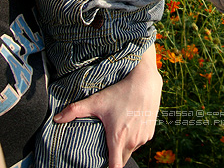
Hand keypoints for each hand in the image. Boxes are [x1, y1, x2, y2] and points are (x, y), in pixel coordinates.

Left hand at [53, 45, 161, 167]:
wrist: (145, 81)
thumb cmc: (121, 91)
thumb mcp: (98, 100)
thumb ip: (75, 110)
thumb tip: (56, 118)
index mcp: (118, 138)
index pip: (115, 167)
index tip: (101, 163)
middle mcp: (132, 141)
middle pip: (122, 159)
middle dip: (115, 156)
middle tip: (107, 144)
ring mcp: (143, 137)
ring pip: (132, 149)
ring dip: (126, 145)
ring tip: (119, 130)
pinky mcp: (151, 132)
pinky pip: (141, 141)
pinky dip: (135, 137)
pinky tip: (130, 124)